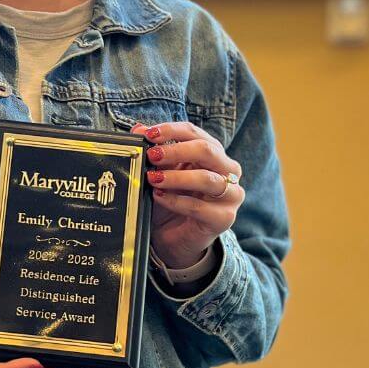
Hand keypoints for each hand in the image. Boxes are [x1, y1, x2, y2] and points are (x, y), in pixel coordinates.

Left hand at [130, 121, 244, 268]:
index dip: (172, 130)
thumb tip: (138, 128)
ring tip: (152, 178)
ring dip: (176, 177)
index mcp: (214, 154)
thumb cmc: (170, 201)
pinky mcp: (224, 218)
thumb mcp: (161, 174)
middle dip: (176, 151)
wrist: (174, 239)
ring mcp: (230, 195)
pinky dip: (176, 201)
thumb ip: (155, 153)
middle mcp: (228, 171)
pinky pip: (199, 207)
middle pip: (207, 150)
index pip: (196, 133)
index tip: (149, 134)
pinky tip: (159, 197)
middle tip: (151, 155)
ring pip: (206, 179)